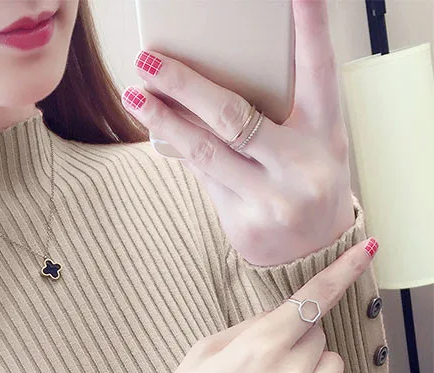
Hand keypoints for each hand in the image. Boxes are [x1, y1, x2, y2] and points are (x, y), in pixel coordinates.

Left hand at [121, 0, 355, 266]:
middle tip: (149, 60)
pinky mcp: (243, 223)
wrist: (314, 255)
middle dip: (185, 85)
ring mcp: (271, 197)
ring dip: (164, 119)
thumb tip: (213, 83)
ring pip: (206, 149)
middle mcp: (300, 164)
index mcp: (325, 132)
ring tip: (135, 94)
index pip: (319, 71)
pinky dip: (180, 148)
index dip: (310, 29)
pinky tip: (157, 127)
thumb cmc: (310, 184)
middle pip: (234, 116)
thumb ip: (280, 113)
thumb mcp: (312, 143)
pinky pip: (202, 176)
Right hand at [170, 239, 376, 372]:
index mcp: (257, 348)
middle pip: (317, 334)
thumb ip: (243, 330)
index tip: (366, 248)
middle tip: (265, 368)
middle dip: (296, 342)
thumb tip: (277, 317)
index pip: (310, 300)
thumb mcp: (200, 356)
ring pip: (333, 363)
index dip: (341, 270)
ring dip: (312, 369)